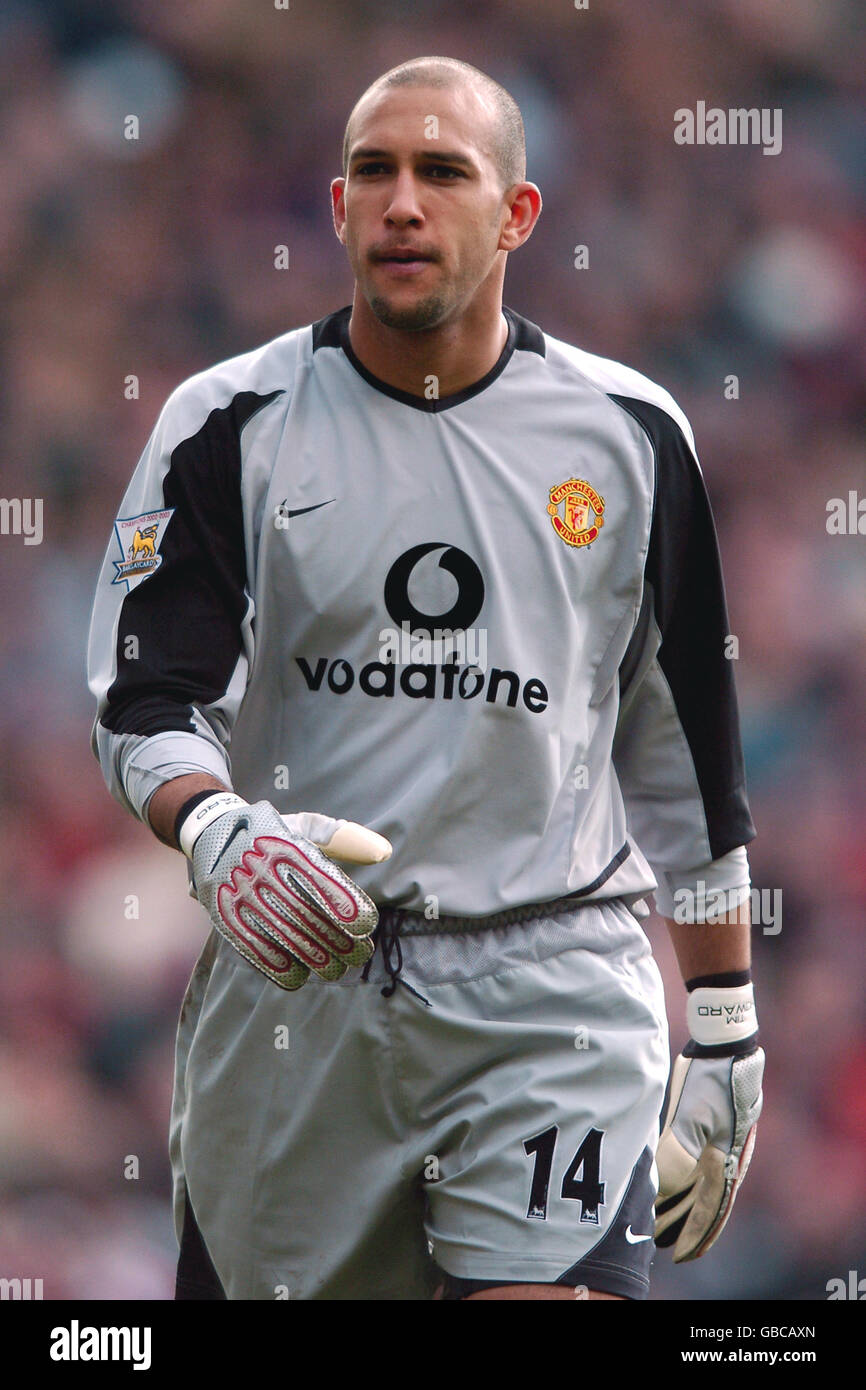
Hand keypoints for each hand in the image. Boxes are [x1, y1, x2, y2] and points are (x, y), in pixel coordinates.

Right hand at [183, 797, 390, 989]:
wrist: (208, 830)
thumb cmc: (270, 831)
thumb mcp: (304, 825)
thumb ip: (344, 839)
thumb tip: (384, 852)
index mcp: (284, 844)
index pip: (317, 878)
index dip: (342, 904)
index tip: (365, 925)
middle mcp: (259, 868)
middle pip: (303, 911)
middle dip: (335, 938)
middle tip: (360, 955)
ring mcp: (239, 892)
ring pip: (280, 932)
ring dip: (311, 956)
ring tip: (337, 970)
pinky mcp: (223, 912)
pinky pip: (249, 942)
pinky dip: (274, 964)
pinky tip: (298, 977)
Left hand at [654, 1045, 763, 1260]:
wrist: (722, 1047)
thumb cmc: (713, 1080)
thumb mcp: (695, 1116)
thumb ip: (680, 1152)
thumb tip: (665, 1186)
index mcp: (728, 1159)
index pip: (712, 1207)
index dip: (696, 1233)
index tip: (681, 1254)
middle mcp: (724, 1157)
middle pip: (704, 1201)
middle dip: (684, 1225)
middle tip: (661, 1246)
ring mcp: (714, 1143)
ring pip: (695, 1185)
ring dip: (678, 1206)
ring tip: (657, 1225)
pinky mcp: (702, 1128)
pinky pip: (689, 1164)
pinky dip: (676, 1182)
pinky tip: (661, 1187)